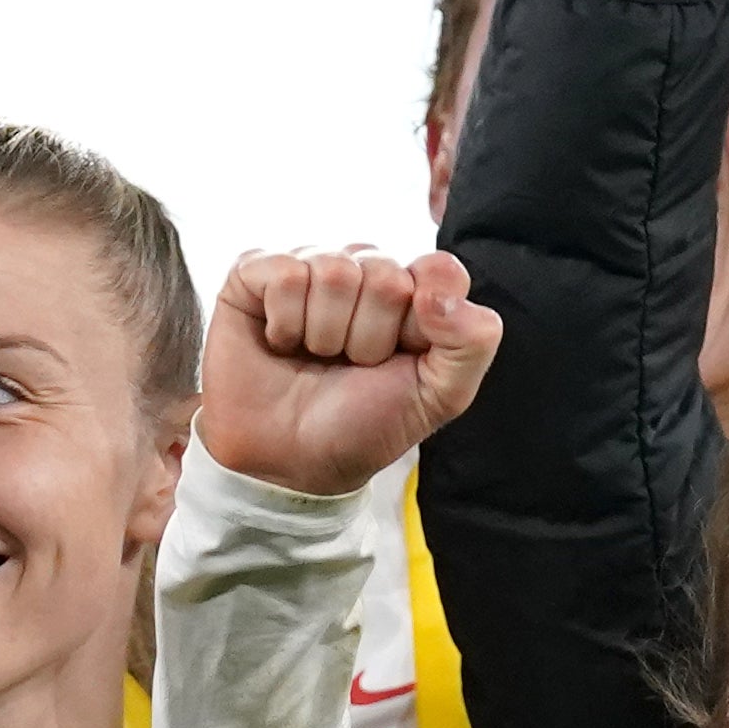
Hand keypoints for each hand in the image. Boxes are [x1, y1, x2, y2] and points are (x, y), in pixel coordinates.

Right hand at [200, 250, 497, 500]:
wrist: (291, 462)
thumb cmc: (363, 425)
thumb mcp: (439, 396)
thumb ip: (473, 342)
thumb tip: (439, 292)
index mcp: (413, 290)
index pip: (438, 270)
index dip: (419, 324)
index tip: (400, 359)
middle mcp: (363, 268)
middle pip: (384, 274)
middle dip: (368, 338)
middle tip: (349, 366)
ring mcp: (310, 265)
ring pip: (334, 271)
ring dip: (325, 334)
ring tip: (314, 358)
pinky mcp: (256, 272)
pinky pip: (286, 273)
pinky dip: (285, 322)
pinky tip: (281, 342)